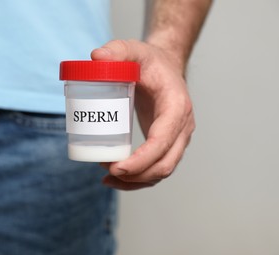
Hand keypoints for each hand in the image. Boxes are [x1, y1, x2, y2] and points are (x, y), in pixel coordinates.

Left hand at [91, 39, 194, 190]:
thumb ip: (117, 50)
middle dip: (137, 175)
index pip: (163, 140)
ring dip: (136, 181)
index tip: (116, 167)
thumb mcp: (134, 49)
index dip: (142, 159)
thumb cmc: (150, 61)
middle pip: (165, 163)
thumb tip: (95, 58)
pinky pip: (157, 167)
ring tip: (107, 178)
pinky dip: (139, 178)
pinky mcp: (167, 143)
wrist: (165, 67)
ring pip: (162, 170)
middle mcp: (182, 126)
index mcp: (176, 106)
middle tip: (107, 172)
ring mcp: (178, 137)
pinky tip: (118, 178)